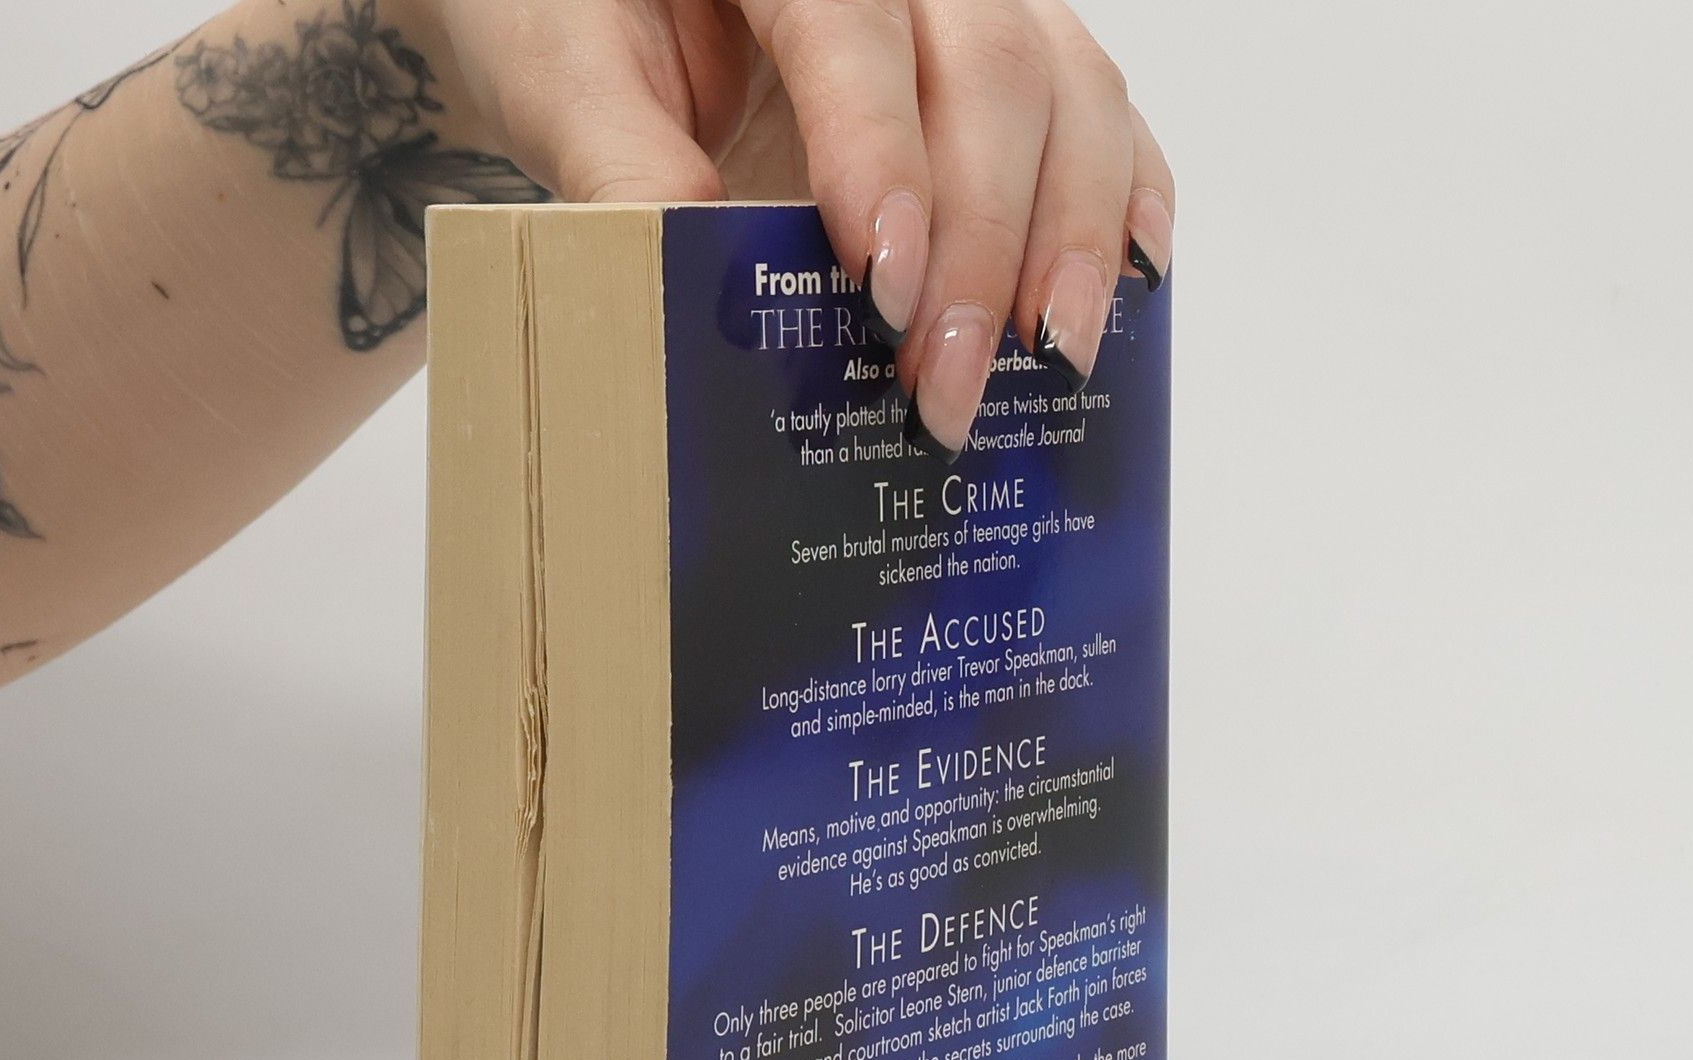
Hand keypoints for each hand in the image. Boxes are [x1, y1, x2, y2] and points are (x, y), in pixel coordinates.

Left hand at [430, 0, 1172, 458]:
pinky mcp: (1002, 57)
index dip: (887, 159)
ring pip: (1070, 86)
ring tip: (1054, 358)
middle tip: (946, 389)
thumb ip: (623, 166)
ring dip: (1076, 234)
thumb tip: (702, 295)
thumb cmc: (571, 12)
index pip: (859, 32)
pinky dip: (1126, 197)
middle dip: (983, 244)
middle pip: (992, 69)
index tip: (886, 289)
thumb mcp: (562, 77)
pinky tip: (1131, 285)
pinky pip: (1095, 108)